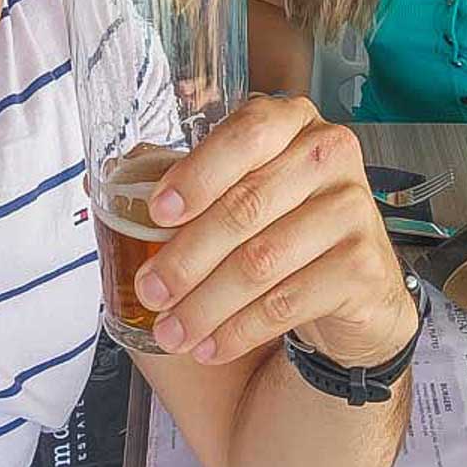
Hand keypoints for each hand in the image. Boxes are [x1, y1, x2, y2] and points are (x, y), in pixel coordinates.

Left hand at [134, 95, 417, 367]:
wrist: (352, 289)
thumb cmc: (281, 228)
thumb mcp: (239, 192)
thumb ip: (187, 183)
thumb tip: (100, 183)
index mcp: (293, 121)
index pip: (245, 134)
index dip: (198, 173)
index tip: (156, 213)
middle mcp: (330, 153)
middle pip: (246, 206)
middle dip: (187, 256)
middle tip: (150, 291)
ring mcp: (354, 207)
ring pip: (262, 260)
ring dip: (206, 303)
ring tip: (172, 332)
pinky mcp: (366, 265)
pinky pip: (289, 300)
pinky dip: (240, 329)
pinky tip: (212, 345)